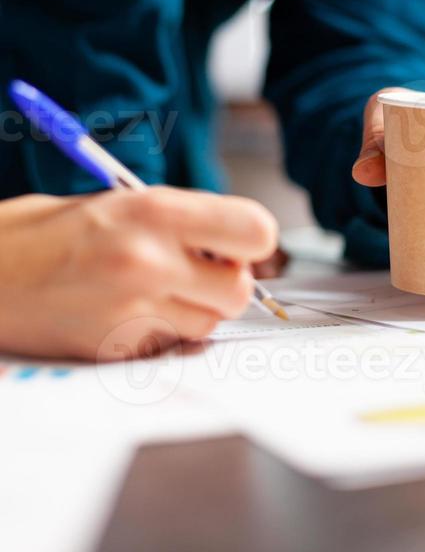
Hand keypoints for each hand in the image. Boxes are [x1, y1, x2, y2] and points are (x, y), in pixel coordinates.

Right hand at [0, 187, 277, 360]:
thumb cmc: (43, 231)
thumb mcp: (119, 200)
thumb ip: (181, 220)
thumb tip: (232, 240)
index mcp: (154, 212)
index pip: (255, 231)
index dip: (251, 239)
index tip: (235, 242)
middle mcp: (149, 262)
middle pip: (240, 291)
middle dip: (225, 283)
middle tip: (195, 270)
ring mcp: (132, 312)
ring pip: (208, 325)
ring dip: (194, 310)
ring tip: (152, 289)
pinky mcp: (116, 351)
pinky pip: (169, 347)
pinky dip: (161, 333)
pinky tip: (126, 312)